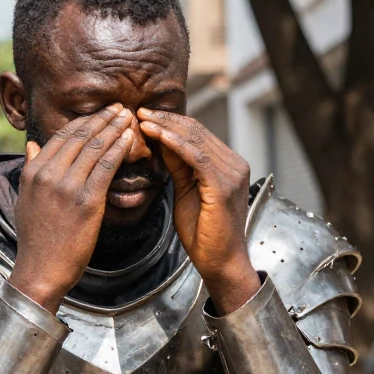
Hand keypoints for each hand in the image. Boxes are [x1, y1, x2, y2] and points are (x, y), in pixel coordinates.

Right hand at [8, 104, 134, 312]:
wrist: (41, 269)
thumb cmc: (35, 239)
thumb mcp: (25, 199)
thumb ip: (30, 169)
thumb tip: (32, 146)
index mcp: (33, 172)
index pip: (61, 137)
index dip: (84, 121)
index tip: (99, 113)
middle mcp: (48, 174)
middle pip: (80, 136)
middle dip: (102, 118)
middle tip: (119, 107)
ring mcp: (67, 187)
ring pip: (95, 147)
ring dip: (115, 128)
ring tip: (128, 117)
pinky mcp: (86, 201)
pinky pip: (106, 167)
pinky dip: (120, 149)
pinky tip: (130, 140)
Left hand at [137, 108, 260, 314]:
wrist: (220, 262)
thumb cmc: (203, 233)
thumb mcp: (186, 191)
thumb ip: (178, 166)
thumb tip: (160, 141)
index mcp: (227, 165)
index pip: (197, 134)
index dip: (170, 122)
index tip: (144, 116)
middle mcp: (234, 164)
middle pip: (196, 132)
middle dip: (166, 120)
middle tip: (139, 111)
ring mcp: (231, 174)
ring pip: (196, 140)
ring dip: (166, 128)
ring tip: (142, 120)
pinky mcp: (223, 186)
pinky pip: (197, 158)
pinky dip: (176, 144)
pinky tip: (157, 136)